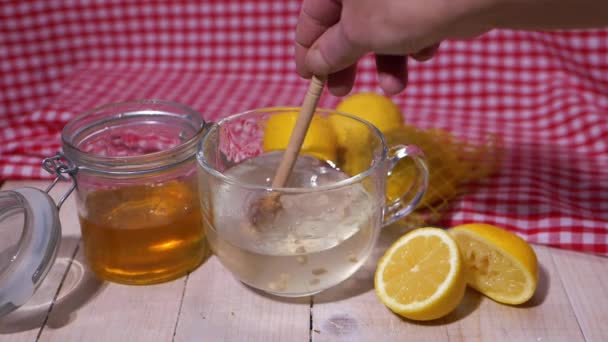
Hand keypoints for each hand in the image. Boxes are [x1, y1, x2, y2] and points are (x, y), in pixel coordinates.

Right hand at [295, 0, 493, 95]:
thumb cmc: (405, 4)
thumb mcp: (358, 33)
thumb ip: (332, 50)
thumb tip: (314, 63)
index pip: (312, 14)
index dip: (307, 50)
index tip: (308, 80)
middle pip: (346, 24)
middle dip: (348, 61)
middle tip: (343, 91)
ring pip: (380, 28)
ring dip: (386, 61)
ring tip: (396, 86)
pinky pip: (409, 23)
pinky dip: (413, 42)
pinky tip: (425, 52)